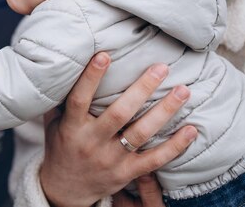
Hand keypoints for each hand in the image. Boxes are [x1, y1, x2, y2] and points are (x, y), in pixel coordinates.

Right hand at [39, 52, 196, 206]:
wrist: (64, 190)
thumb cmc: (61, 147)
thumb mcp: (53, 124)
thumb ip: (59, 99)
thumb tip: (63, 66)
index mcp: (72, 127)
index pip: (80, 99)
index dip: (91, 77)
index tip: (105, 55)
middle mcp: (92, 142)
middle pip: (119, 113)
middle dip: (142, 89)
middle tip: (161, 68)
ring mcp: (111, 159)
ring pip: (141, 133)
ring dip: (164, 111)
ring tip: (183, 91)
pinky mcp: (127, 173)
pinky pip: (155, 160)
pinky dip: (175, 146)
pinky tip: (191, 130)